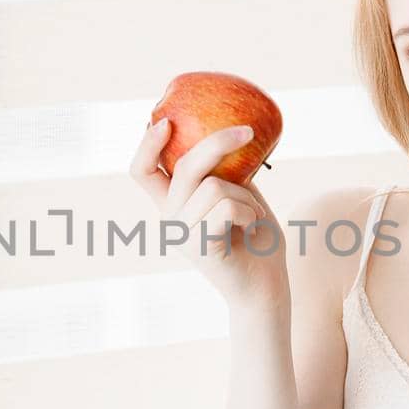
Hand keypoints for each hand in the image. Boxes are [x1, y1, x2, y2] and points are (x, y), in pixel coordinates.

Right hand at [130, 117, 288, 307]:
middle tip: (248, 132)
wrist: (265, 287)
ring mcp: (181, 234)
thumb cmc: (256, 241)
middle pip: (184, 165)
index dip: (147, 144)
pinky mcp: (199, 246)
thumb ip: (225, 172)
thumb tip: (228, 132)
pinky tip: (253, 226)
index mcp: (173, 204)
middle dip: (218, 142)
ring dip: (246, 196)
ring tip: (253, 215)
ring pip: (214, 186)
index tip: (166, 121)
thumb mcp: (239, 195)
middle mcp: (170, 218)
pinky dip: (249, 211)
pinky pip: (227, 207)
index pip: (142, 171)